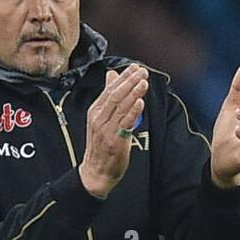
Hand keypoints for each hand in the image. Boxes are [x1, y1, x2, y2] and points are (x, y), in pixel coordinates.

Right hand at [78, 63, 149, 197]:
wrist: (95, 172)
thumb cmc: (101, 145)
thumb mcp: (101, 118)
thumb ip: (108, 96)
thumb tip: (112, 75)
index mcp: (95, 111)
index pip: (110, 89)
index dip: (123, 77)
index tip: (135, 67)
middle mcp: (99, 118)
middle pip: (115, 95)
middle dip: (129, 82)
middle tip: (142, 72)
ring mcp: (107, 130)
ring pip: (120, 107)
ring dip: (133, 93)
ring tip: (144, 82)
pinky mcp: (115, 141)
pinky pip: (125, 124)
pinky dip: (132, 112)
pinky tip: (140, 102)